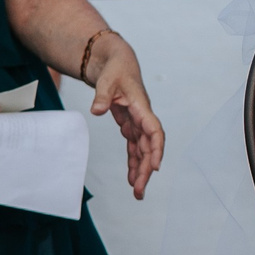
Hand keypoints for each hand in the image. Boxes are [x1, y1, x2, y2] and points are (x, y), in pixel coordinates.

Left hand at [85, 36, 165, 197]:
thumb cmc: (115, 68)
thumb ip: (103, 95)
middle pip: (149, 147)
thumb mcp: (108, 78)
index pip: (154, 131)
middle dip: (146, 170)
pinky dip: (133, 162)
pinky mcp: (129, 125)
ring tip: (137, 193)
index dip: (156, 149)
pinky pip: (134, 148)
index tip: (155, 166)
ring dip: (142, 171)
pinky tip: (132, 177)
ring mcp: (136, 123)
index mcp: (141, 107)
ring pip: (143, 151)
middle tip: (140, 191)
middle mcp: (142, 118)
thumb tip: (97, 110)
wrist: (115, 62)